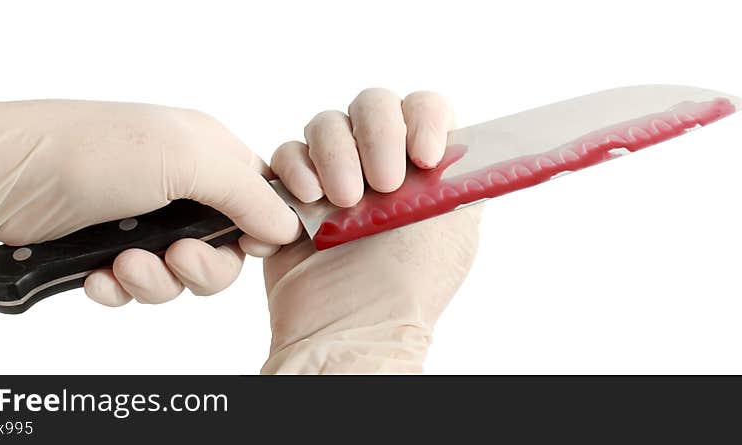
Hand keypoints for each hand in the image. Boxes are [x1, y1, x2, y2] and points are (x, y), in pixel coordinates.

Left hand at [0, 100, 299, 304]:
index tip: (244, 247)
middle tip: (174, 258)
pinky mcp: (111, 244)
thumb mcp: (186, 159)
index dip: (256, 230)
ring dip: (155, 280)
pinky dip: (121, 286)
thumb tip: (288, 225)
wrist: (6, 177)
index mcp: (207, 151)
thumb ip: (246, 194)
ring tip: (123, 265)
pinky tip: (98, 275)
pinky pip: (138, 283)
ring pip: (180, 274)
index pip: (258, 199)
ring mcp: (145, 216)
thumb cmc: (92, 150)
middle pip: (223, 248)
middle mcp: (180, 183)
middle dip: (200, 267)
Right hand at [260, 89, 481, 373]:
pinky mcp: (293, 191)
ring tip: (341, 203)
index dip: (422, 119)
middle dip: (377, 135)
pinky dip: (295, 171)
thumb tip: (449, 134)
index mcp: (424, 168)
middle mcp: (380, 163)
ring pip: (326, 124)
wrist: (348, 328)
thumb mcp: (452, 223)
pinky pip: (287, 155)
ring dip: (334, 155)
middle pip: (373, 105)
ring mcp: (335, 174)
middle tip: (382, 184)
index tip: (423, 156)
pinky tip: (307, 204)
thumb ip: (454, 168)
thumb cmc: (406, 286)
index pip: (425, 108)